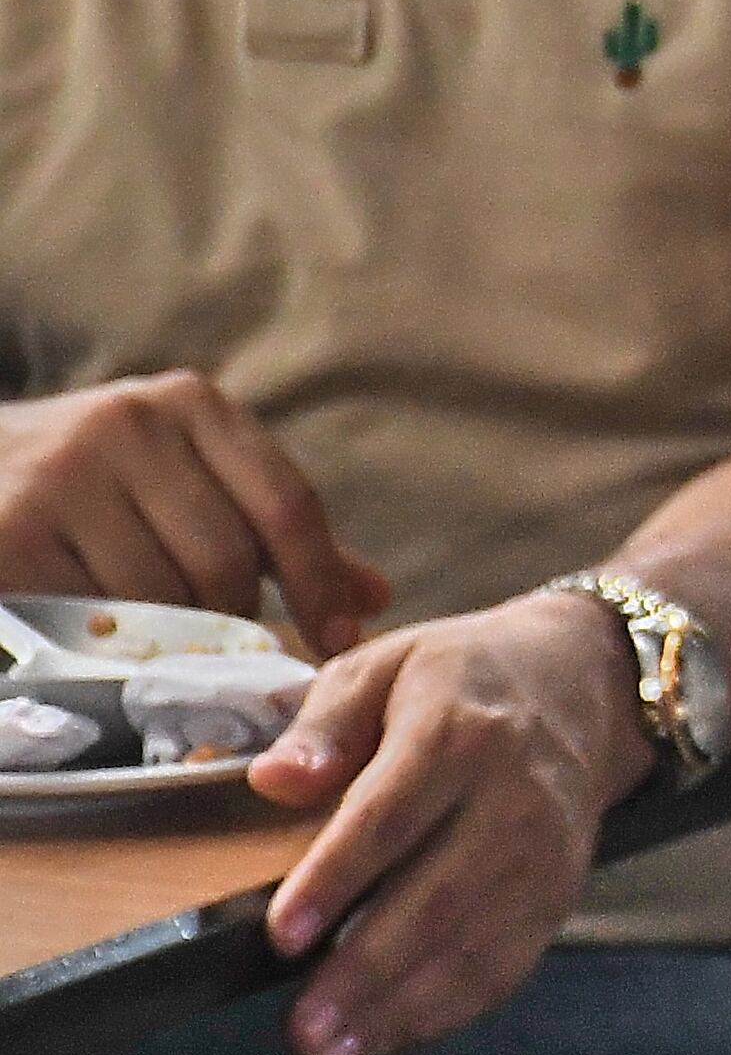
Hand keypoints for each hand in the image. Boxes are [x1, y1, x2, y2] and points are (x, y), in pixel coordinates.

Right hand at [0, 374, 389, 652]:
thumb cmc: (92, 484)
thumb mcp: (184, 478)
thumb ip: (271, 530)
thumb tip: (372, 597)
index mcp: (191, 404)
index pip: (288, 503)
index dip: (320, 582)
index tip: (339, 640)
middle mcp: (129, 425)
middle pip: (227, 560)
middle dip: (234, 620)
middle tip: (223, 650)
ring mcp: (62, 475)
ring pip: (159, 595)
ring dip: (168, 637)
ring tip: (153, 639)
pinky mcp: (10, 532)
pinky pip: (89, 614)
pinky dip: (104, 641)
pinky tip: (94, 635)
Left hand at [250, 590, 655, 1054]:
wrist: (587, 681)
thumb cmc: (464, 677)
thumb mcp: (384, 664)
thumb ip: (323, 724)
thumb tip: (274, 780)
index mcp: (458, 732)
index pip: (391, 816)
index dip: (337, 880)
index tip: (283, 935)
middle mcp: (512, 797)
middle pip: (437, 896)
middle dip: (366, 971)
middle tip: (302, 1028)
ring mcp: (544, 851)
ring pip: (476, 943)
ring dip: (402, 1008)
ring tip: (331, 1053)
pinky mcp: (560, 890)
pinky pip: (508, 962)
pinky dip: (448, 1008)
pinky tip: (390, 1036)